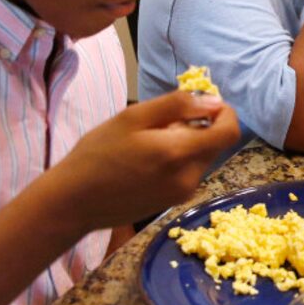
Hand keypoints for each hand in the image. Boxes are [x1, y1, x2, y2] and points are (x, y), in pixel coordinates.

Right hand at [44, 91, 239, 233]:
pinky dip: (178, 160)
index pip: (229, 132)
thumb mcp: (133, 117)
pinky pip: (189, 172)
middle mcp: (189, 178)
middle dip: (199, 127)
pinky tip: (147, 160)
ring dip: (187, 143)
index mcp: (180, 153)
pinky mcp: (174, 202)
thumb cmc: (97, 154)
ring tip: (149, 142)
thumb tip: (214, 101)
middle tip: (161, 123)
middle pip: (215, 144)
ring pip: (202, 157)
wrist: (73, 202)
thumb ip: (178, 106)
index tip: (205, 104)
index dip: (225, 113)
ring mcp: (182, 194)